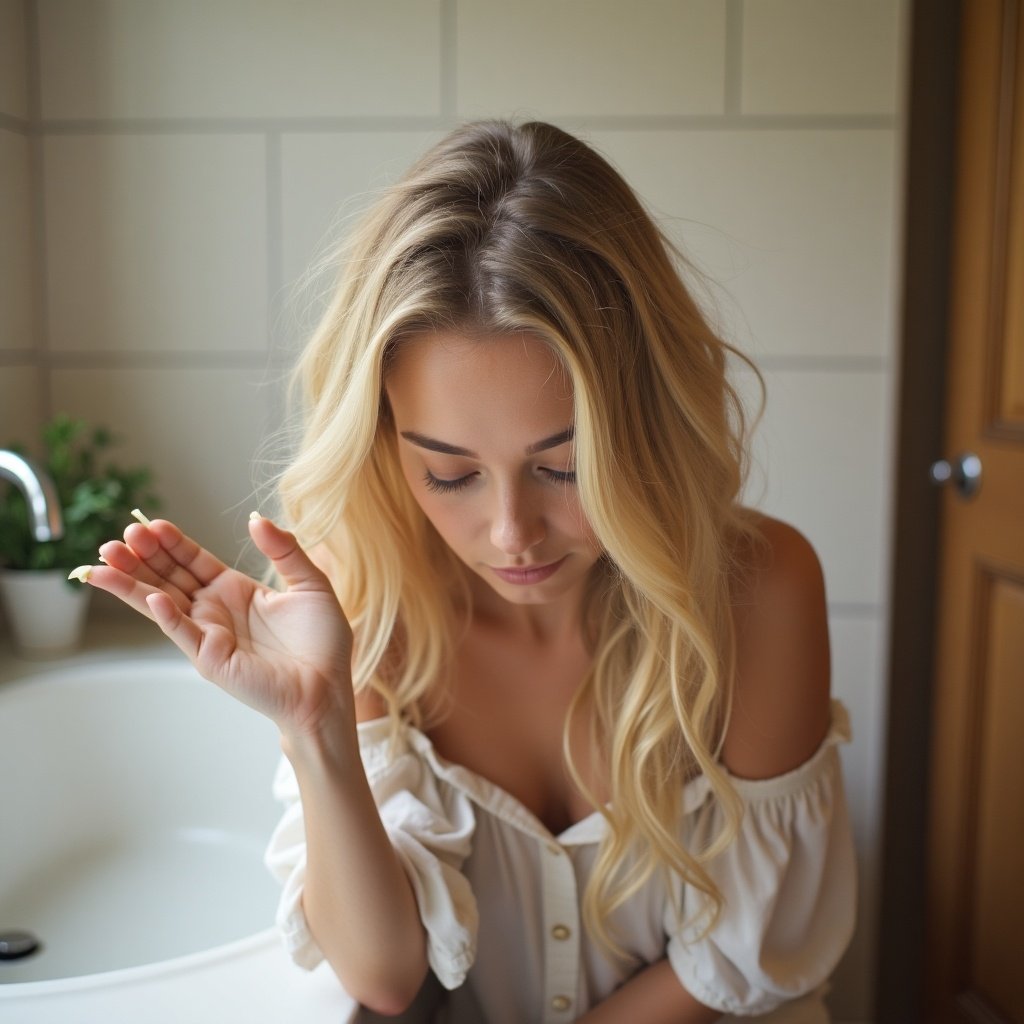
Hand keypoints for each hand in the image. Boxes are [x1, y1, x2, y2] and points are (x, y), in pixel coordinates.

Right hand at [82, 515, 354, 738]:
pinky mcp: (211, 658)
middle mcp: (215, 611)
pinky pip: (183, 633)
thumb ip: (286, 551)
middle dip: (142, 556)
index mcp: (235, 590)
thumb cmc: (322, 642)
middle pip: (169, 577)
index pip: (192, 560)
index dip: (171, 543)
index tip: (151, 523)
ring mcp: (208, 635)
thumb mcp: (311, 584)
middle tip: (121, 534)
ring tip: (106, 560)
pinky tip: (151, 597)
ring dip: (133, 583)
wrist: (328, 687)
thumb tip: (256, 519)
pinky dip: (166, 616)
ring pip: (161, 603)